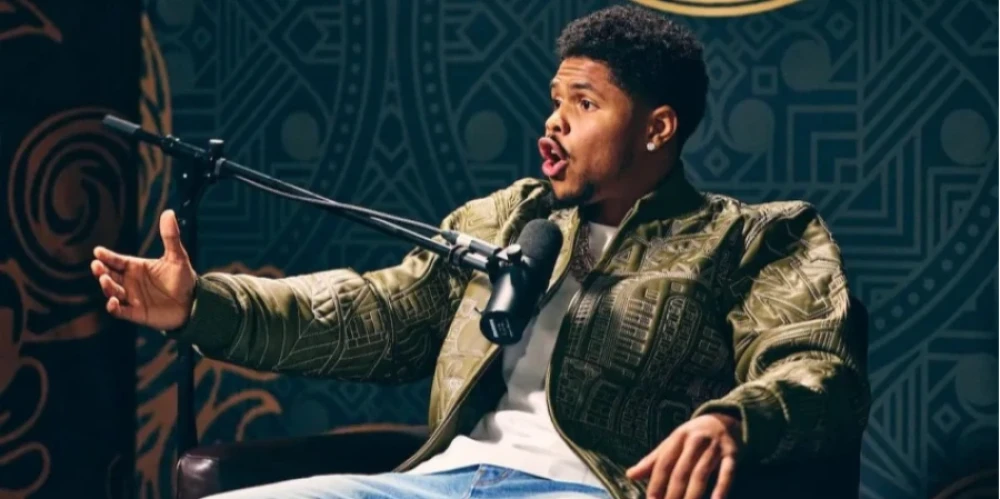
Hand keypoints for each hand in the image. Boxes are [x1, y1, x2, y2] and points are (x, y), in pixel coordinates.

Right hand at [91, 210, 196, 329]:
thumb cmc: (182, 278)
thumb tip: (169, 212)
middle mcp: (129, 281)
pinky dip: (113, 307)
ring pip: (111, 291)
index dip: (107, 256)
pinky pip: (120, 311)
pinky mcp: (136, 313)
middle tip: (97, 265)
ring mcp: (131, 297)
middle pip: (109, 275)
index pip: (116, 260)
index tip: (98, 251)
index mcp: (135, 267)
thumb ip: (170, 237)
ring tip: (105, 279)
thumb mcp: (177, 257)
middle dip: (101, 270)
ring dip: (107, 286)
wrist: (192, 302)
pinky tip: (112, 302)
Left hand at [626, 413, 741, 498]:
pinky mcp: (732, 454)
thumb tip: (630, 475)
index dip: (656, 483)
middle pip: (681, 472)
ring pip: (700, 474)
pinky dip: (721, 489)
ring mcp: (715, 447)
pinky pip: (727, 473)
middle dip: (672, 495)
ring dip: (692, 496)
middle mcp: (695, 441)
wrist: (725, 419)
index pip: (664, 463)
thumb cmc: (693, 437)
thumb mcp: (673, 443)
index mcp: (678, 437)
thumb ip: (653, 461)